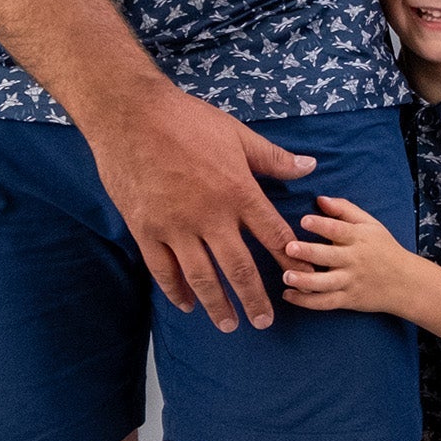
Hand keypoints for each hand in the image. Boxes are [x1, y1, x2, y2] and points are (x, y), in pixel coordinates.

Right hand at [83, 81, 314, 332]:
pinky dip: (176, 291)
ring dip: (217, 305)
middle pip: (239, 269)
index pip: (272, 235)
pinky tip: (186, 304)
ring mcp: (176, 227)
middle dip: (255, 299)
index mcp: (238, 191)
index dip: (289, 260)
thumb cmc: (187, 119)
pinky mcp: (146, 230)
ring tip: (228, 325)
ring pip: (202, 278)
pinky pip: (163, 270)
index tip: (300, 278)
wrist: (131, 115)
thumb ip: (272, 158)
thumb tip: (309, 167)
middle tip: (264, 322)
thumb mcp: (237, 134)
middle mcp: (210, 217)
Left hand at [282, 194, 419, 315]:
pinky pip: (325, 302)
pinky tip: (288, 295)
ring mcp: (350, 282)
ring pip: (325, 283)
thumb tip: (320, 199)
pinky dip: (306, 301)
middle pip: (329, 256)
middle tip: (289, 248)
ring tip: (286, 276)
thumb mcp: (370, 225)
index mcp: (359, 238)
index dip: (322, 225)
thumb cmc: (384, 249)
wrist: (405, 283)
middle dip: (308, 252)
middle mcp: (353, 260)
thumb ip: (345, 210)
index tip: (304, 220)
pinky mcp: (348, 299)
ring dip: (304, 281)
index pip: (339, 230)